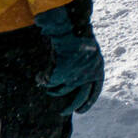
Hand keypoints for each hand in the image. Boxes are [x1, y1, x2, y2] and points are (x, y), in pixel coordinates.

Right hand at [34, 0, 104, 115]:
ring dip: (53, 90)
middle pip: (79, 97)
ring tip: (48, 84)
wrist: (72, 24)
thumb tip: (78, 81)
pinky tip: (39, 77)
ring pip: (61, 90)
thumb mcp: (88, 51)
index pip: (95, 91)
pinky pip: (49, 82)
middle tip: (63, 113)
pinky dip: (43, 80)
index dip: (88, 102)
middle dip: (70, 107)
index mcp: (98, 68)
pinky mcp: (61, 72)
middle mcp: (88, 74)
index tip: (81, 111)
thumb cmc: (79, 35)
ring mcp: (75, 74)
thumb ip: (86, 65)